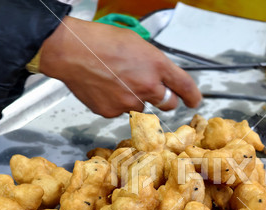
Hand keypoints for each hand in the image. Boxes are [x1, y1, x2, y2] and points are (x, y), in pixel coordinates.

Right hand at [39, 16, 201, 116]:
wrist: (70, 51)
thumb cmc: (100, 41)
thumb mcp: (137, 43)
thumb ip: (153, 62)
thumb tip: (158, 74)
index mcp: (156, 65)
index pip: (185, 86)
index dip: (193, 96)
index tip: (194, 101)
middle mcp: (147, 86)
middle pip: (168, 103)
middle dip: (165, 99)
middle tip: (151, 89)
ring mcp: (130, 102)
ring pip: (142, 107)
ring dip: (136, 98)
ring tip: (117, 80)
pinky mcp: (113, 112)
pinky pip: (120, 110)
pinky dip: (116, 102)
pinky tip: (105, 87)